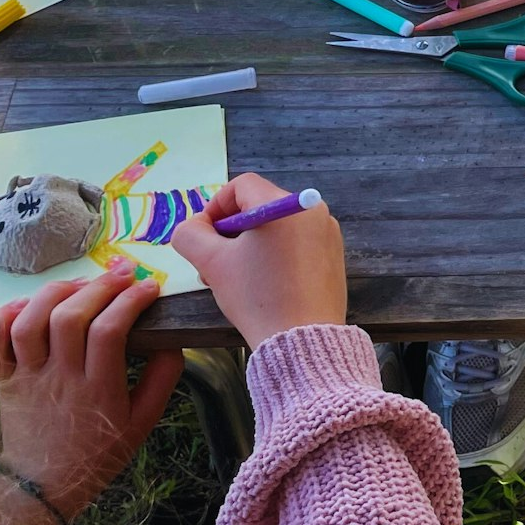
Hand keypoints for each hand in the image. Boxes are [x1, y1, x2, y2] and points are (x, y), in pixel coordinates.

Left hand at [0, 260, 183, 521]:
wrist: (44, 489)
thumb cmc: (98, 454)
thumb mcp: (143, 424)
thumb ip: (162, 381)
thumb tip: (173, 341)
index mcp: (98, 390)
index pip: (110, 331)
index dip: (131, 301)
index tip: (149, 287)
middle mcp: (60, 378)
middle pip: (70, 318)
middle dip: (99, 287)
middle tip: (121, 274)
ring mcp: (27, 378)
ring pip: (30, 322)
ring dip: (55, 293)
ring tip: (79, 285)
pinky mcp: (3, 380)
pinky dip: (3, 316)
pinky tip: (27, 305)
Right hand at [170, 173, 347, 347]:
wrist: (302, 339)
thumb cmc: (257, 296)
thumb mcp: (212, 263)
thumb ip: (191, 234)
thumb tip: (195, 226)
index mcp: (284, 205)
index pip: (242, 186)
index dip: (216, 207)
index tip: (205, 237)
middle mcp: (312, 210)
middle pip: (259, 207)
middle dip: (230, 232)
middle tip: (214, 264)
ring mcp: (327, 233)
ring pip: (277, 227)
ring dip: (250, 246)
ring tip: (235, 279)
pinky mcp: (334, 255)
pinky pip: (297, 243)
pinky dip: (275, 255)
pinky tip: (263, 285)